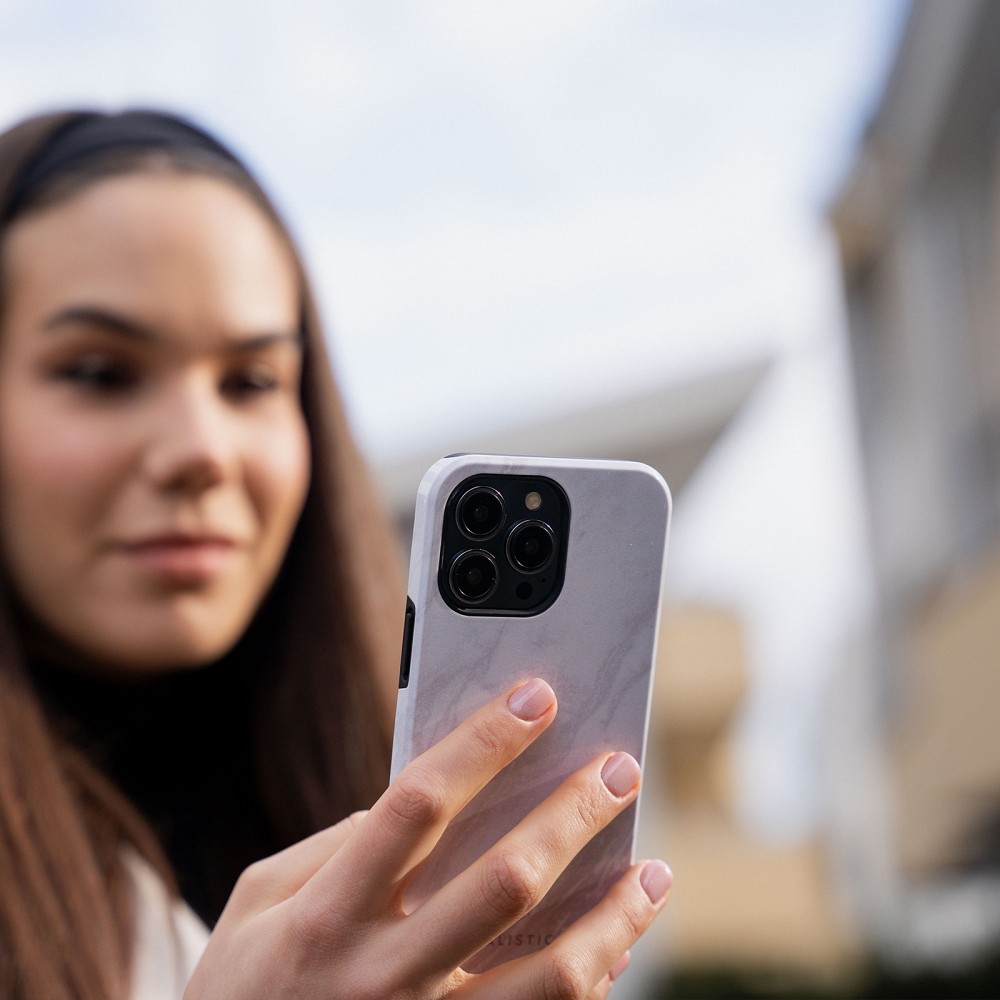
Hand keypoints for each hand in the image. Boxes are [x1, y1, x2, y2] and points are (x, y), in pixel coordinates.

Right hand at [183, 678, 671, 999]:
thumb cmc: (241, 990)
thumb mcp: (257, 905)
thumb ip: (332, 847)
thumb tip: (417, 800)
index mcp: (326, 914)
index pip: (417, 804)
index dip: (483, 744)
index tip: (537, 699)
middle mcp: (380, 976)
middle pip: (502, 881)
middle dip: (572, 814)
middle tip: (618, 768)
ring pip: (548, 975)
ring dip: (614, 917)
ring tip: (653, 872)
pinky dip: (592, 981)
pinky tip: (617, 946)